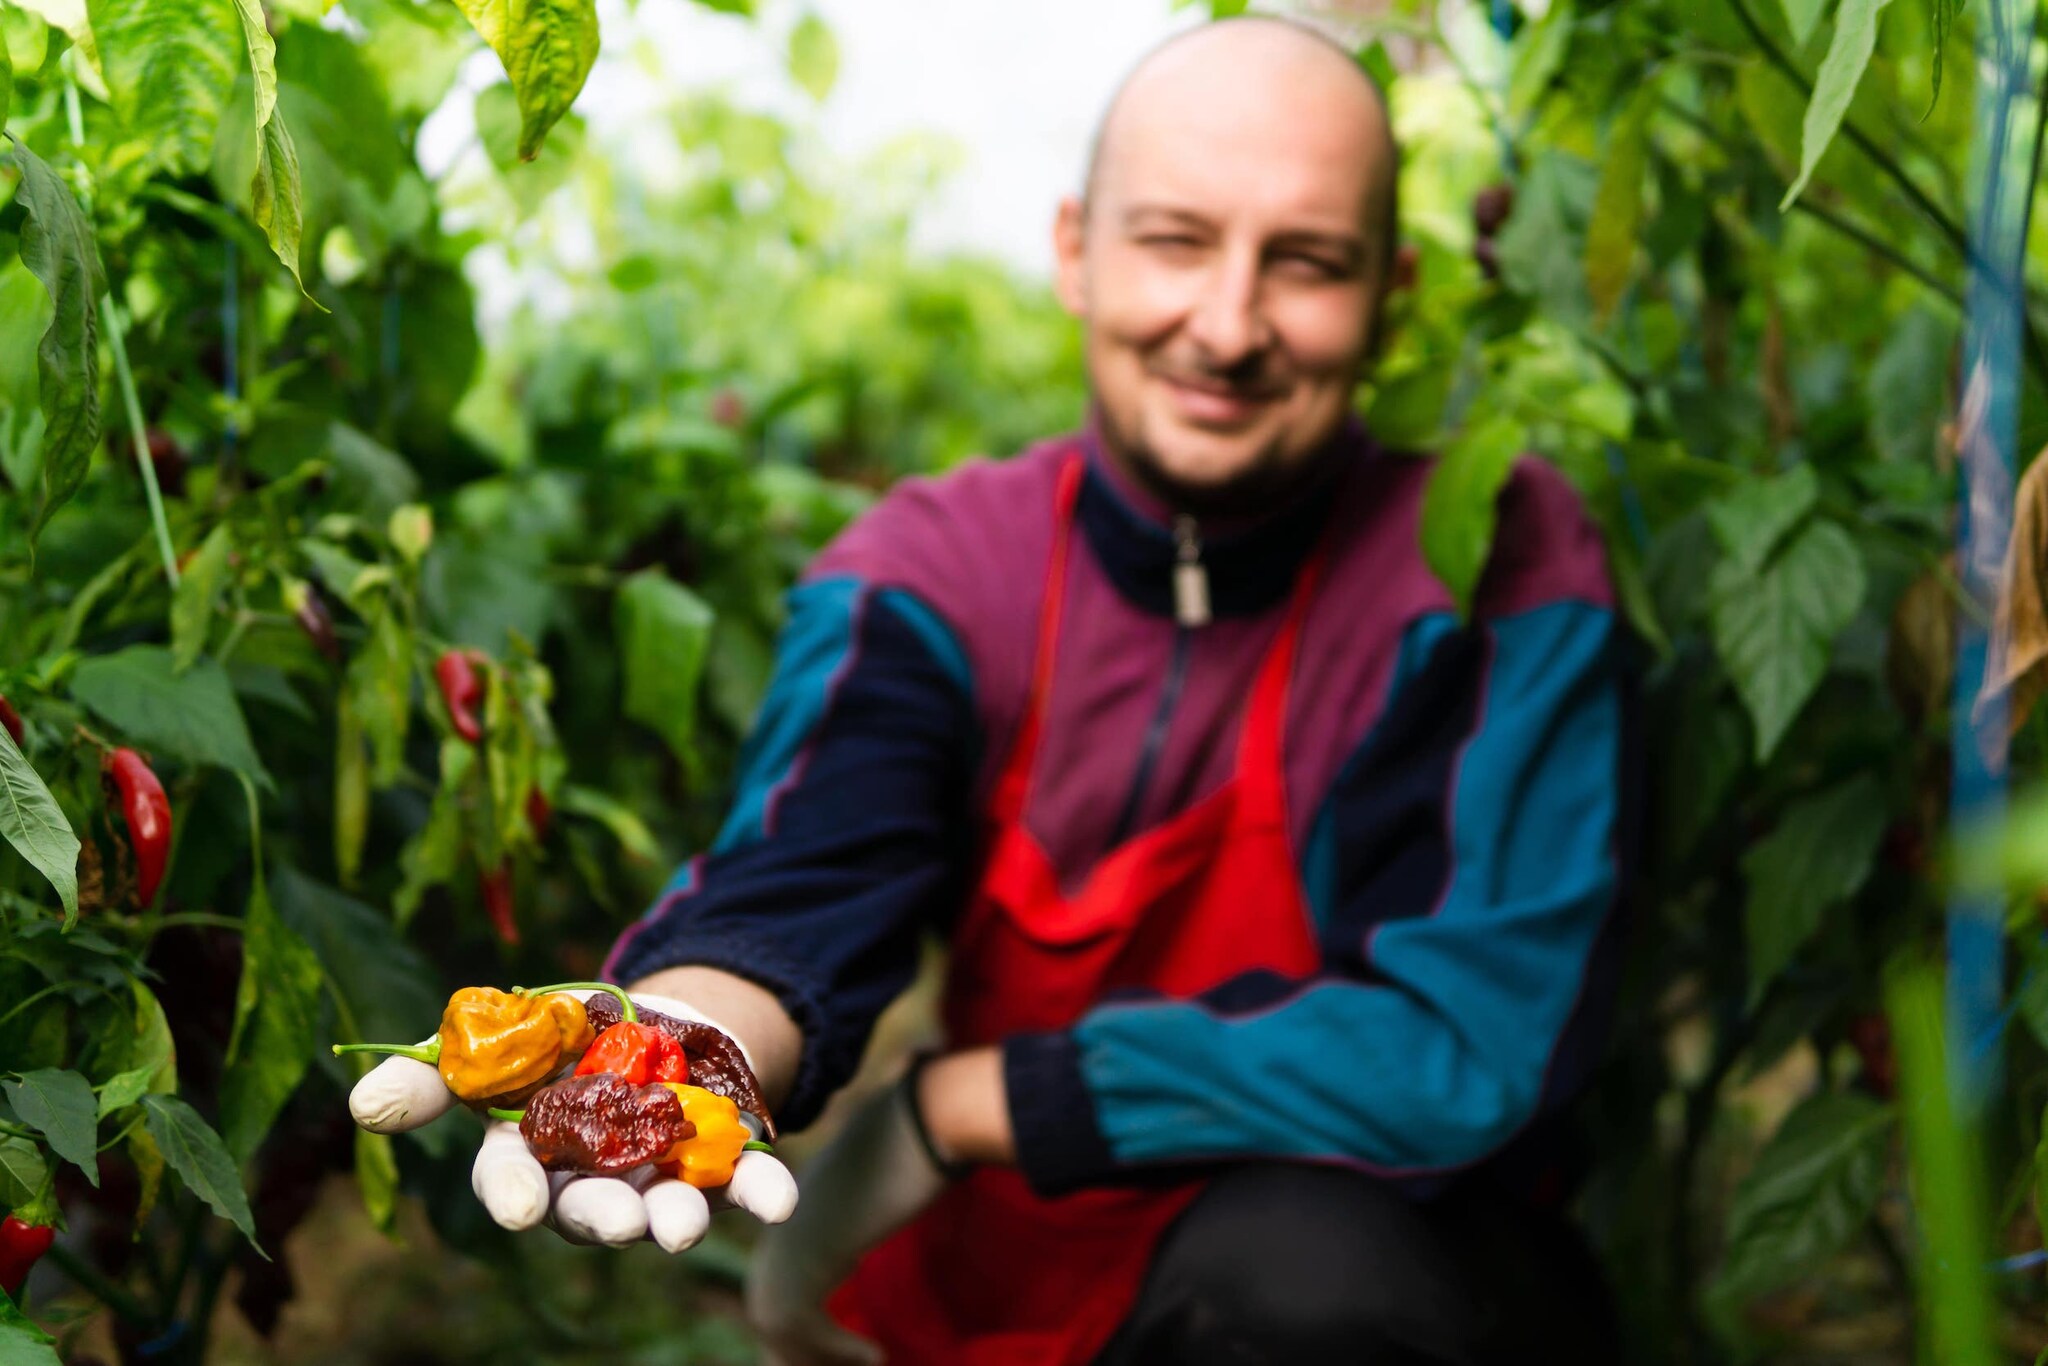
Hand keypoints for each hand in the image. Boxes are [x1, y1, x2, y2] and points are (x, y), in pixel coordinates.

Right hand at [346, 991, 797, 1249]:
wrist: (645, 1034)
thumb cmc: (552, 1050)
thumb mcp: (494, 1049)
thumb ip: (434, 1078)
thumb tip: (361, 1103)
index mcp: (534, 1157)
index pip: (513, 1181)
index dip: (514, 1192)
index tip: (519, 1207)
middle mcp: (594, 1181)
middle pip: (593, 1208)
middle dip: (607, 1217)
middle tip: (623, 1223)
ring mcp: (659, 1176)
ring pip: (666, 1208)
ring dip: (679, 1217)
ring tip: (686, 1225)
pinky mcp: (722, 1163)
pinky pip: (746, 1183)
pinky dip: (764, 1191)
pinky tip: (780, 1200)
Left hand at [745, 1061, 957, 1365]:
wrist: (921, 1121)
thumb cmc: (911, 1150)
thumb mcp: (868, 1195)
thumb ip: (845, 1226)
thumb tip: (849, 1261)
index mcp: (785, 1209)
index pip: (773, 1284)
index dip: (798, 1329)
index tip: (846, 1349)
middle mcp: (775, 1223)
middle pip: (768, 1306)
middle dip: (801, 1350)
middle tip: (853, 1362)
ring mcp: (786, 1234)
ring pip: (777, 1321)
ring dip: (819, 1355)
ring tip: (866, 1363)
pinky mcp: (809, 1248)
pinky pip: (802, 1322)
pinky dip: (835, 1349)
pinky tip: (874, 1355)